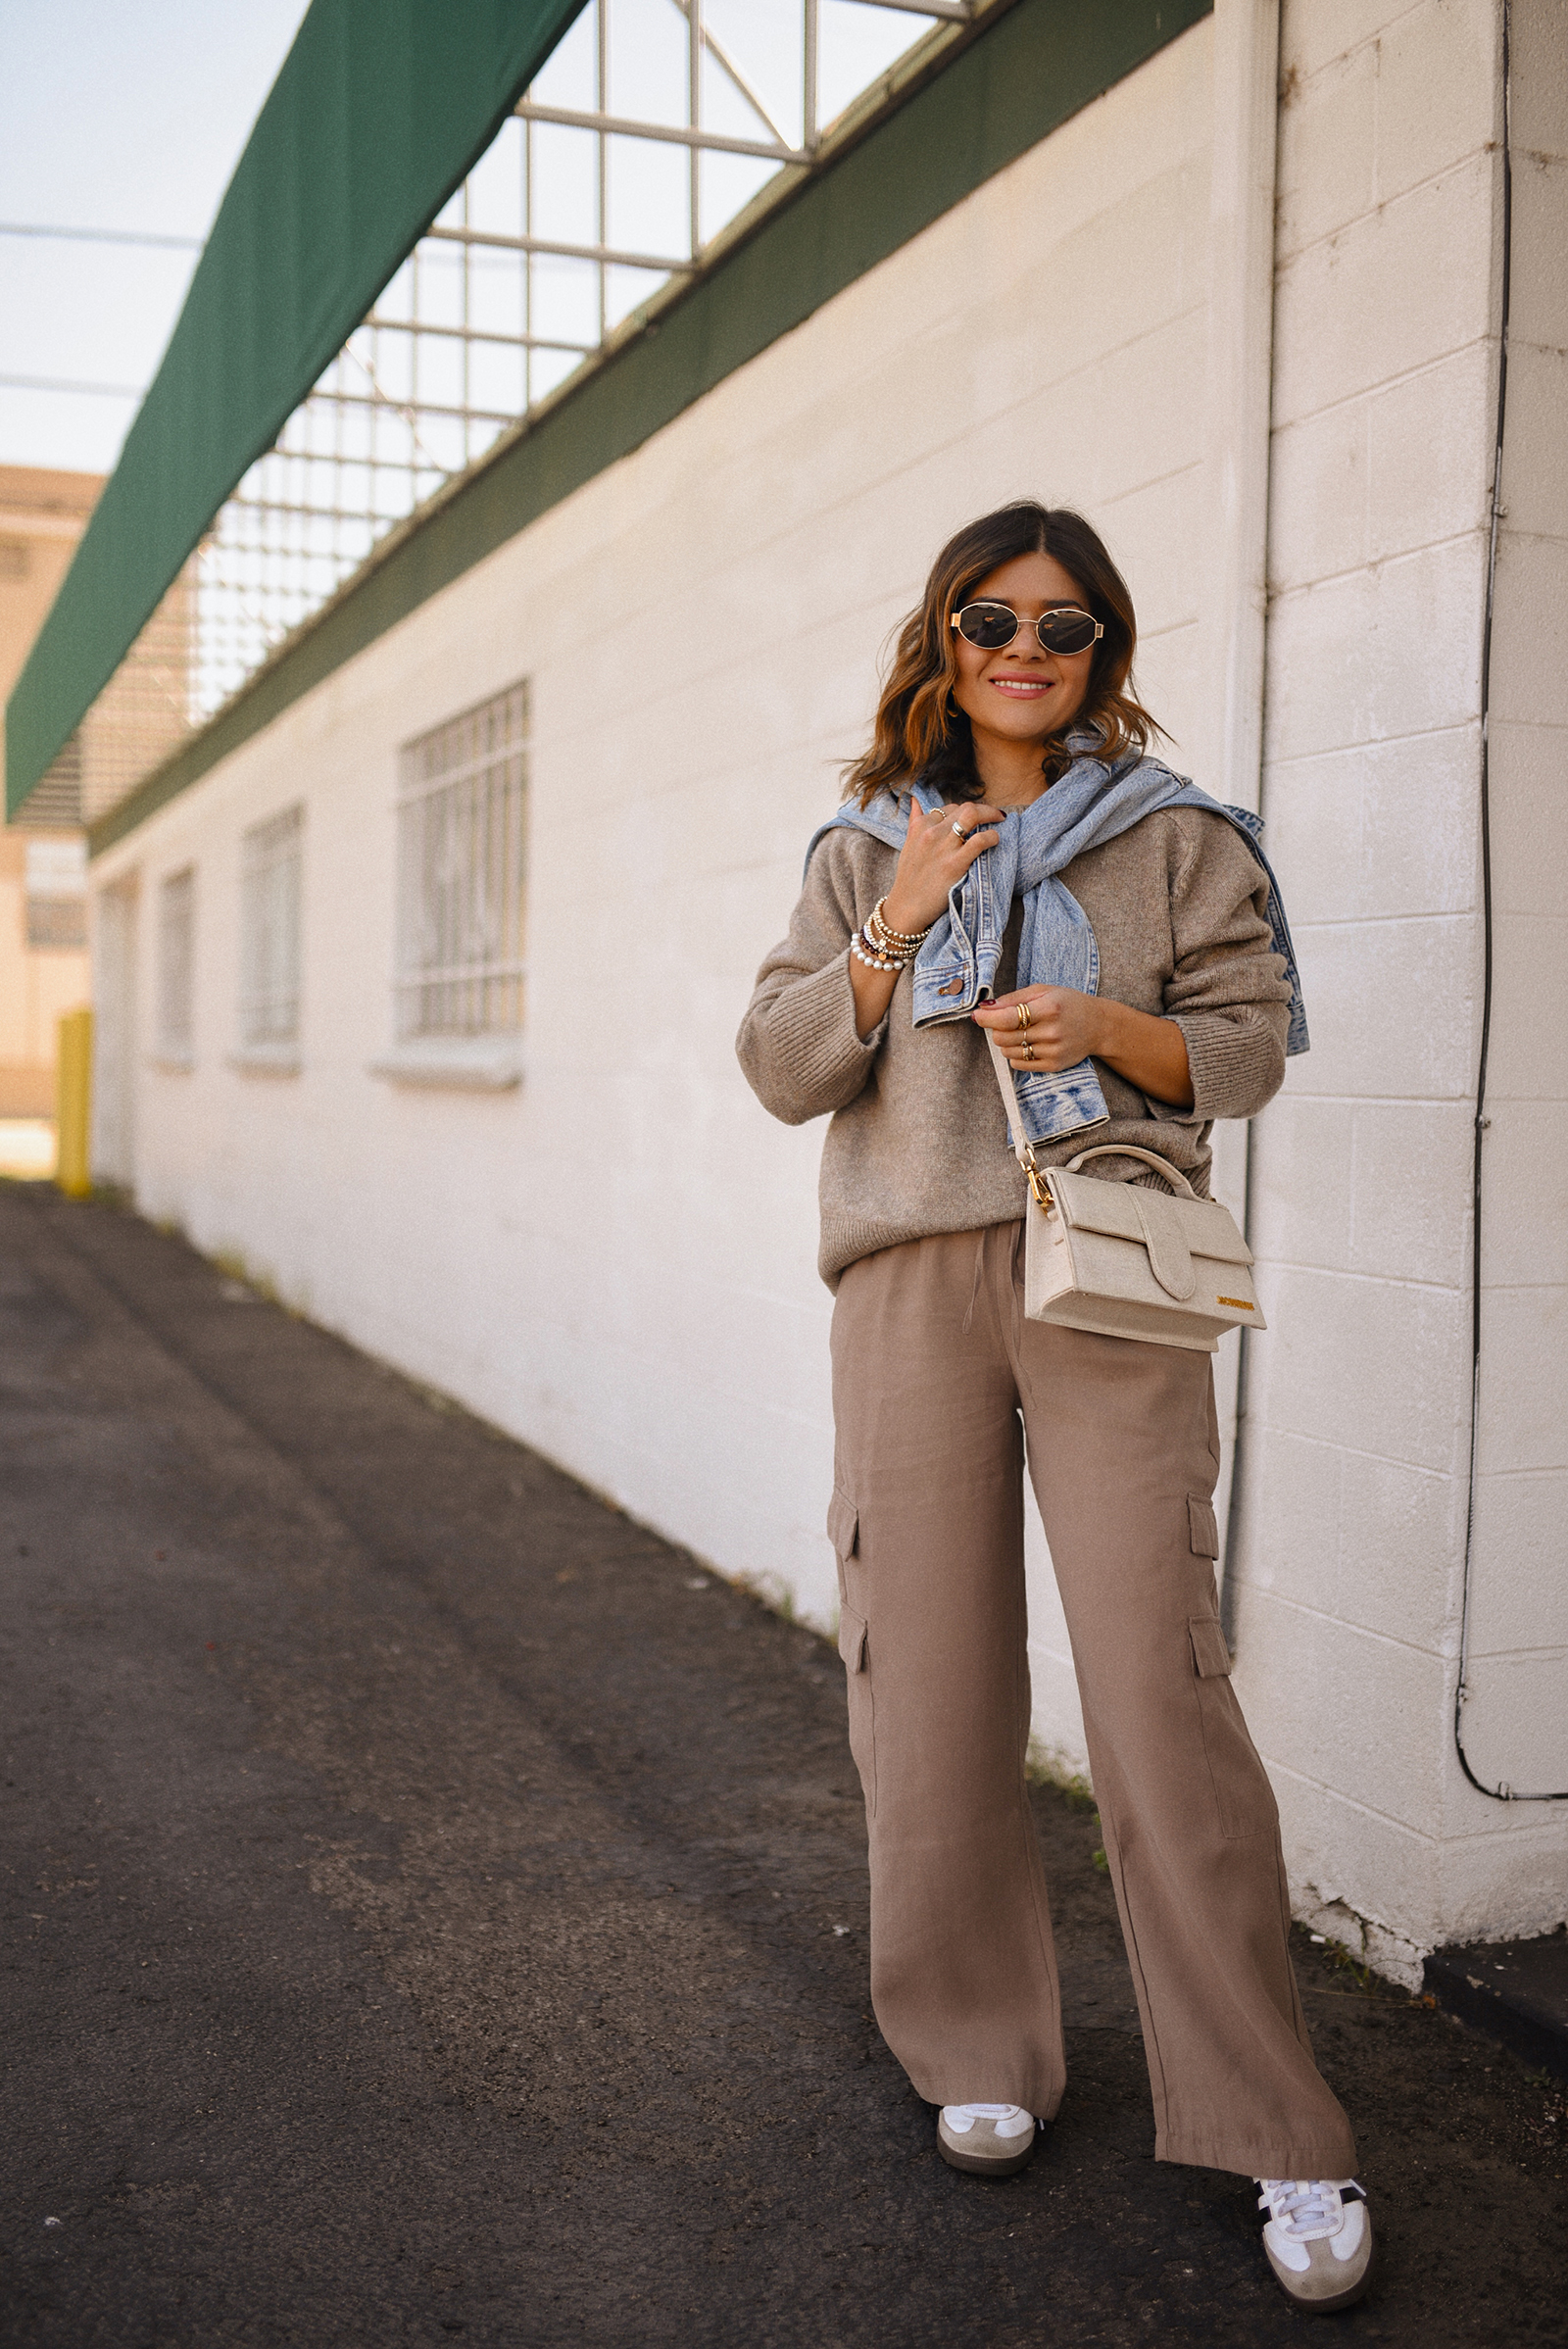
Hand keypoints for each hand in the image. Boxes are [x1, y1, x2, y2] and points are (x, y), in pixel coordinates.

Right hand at [880, 800, 1006, 935]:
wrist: (906, 906)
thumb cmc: (910, 878)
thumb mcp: (908, 844)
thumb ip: (914, 821)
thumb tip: (915, 800)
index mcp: (921, 826)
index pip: (949, 808)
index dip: (965, 812)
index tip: (975, 819)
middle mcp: (931, 832)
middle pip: (965, 807)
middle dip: (984, 809)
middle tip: (996, 815)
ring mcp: (943, 847)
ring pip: (972, 815)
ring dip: (991, 815)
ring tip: (1000, 821)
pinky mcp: (954, 864)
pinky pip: (979, 841)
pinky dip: (991, 836)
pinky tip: (995, 840)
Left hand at [974, 985, 1104, 1071]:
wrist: (1098, 1026)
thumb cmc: (1069, 1004)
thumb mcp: (1043, 991)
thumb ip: (1012, 998)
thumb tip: (985, 1008)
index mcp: (1049, 1008)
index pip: (1006, 1018)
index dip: (986, 1018)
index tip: (977, 1016)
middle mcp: (1051, 1032)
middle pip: (1003, 1037)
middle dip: (996, 1029)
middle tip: (1005, 1022)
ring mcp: (1053, 1051)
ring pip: (1008, 1052)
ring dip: (1006, 1042)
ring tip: (1021, 1032)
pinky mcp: (1053, 1065)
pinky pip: (1019, 1065)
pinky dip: (1015, 1055)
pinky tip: (1027, 1044)